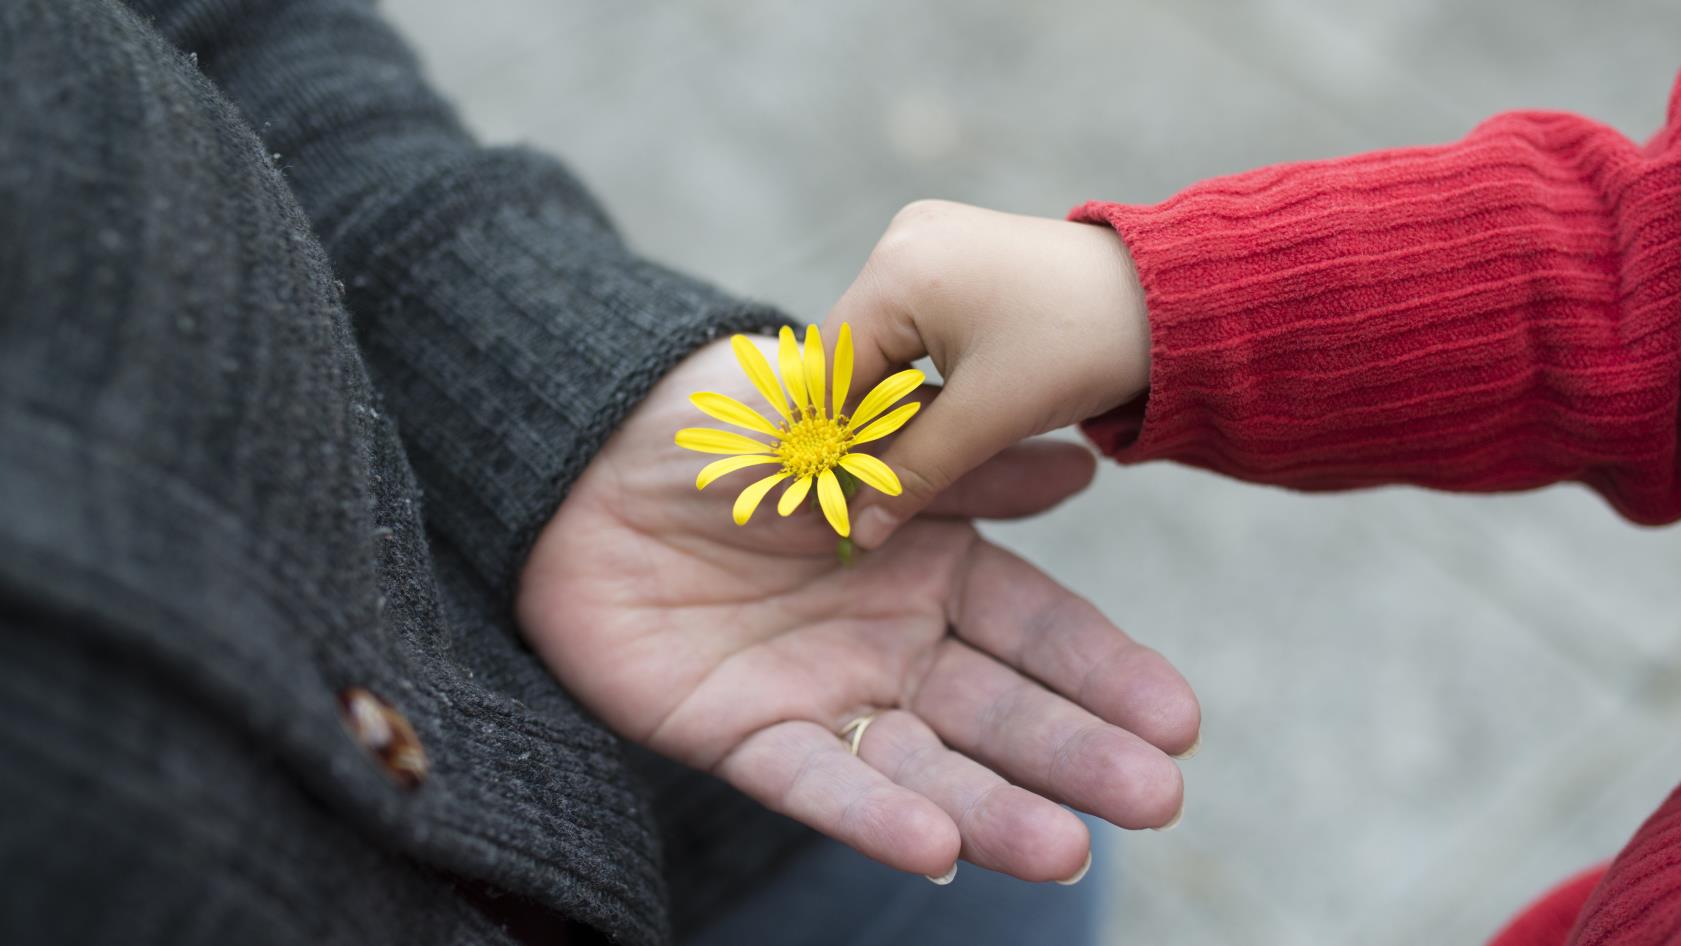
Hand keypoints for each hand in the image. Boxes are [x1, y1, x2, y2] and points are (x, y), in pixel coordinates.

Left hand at [517, 337, 1196, 882]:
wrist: (586, 459)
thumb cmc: (729, 432)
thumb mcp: (854, 430)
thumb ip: (961, 463)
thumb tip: (1084, 470)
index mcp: (931, 568)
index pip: (1037, 630)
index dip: (1105, 674)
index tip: (1179, 720)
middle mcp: (891, 643)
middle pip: (998, 712)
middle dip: (1076, 756)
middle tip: (1156, 802)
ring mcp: (823, 694)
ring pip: (922, 764)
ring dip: (994, 809)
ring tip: (1068, 851)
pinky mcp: (742, 735)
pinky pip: (813, 780)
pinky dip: (869, 814)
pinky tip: (937, 848)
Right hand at [821, 199, 1150, 547]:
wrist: (1171, 297)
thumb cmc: (1081, 348)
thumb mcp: (988, 419)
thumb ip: (913, 474)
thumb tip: (857, 532)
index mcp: (899, 271)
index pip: (829, 369)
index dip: (828, 437)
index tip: (832, 496)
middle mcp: (901, 240)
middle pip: (850, 350)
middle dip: (858, 418)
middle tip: (863, 486)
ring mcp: (926, 237)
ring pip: (878, 339)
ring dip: (886, 395)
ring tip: (899, 452)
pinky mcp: (952, 248)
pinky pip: (908, 319)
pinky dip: (913, 367)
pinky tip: (932, 406)